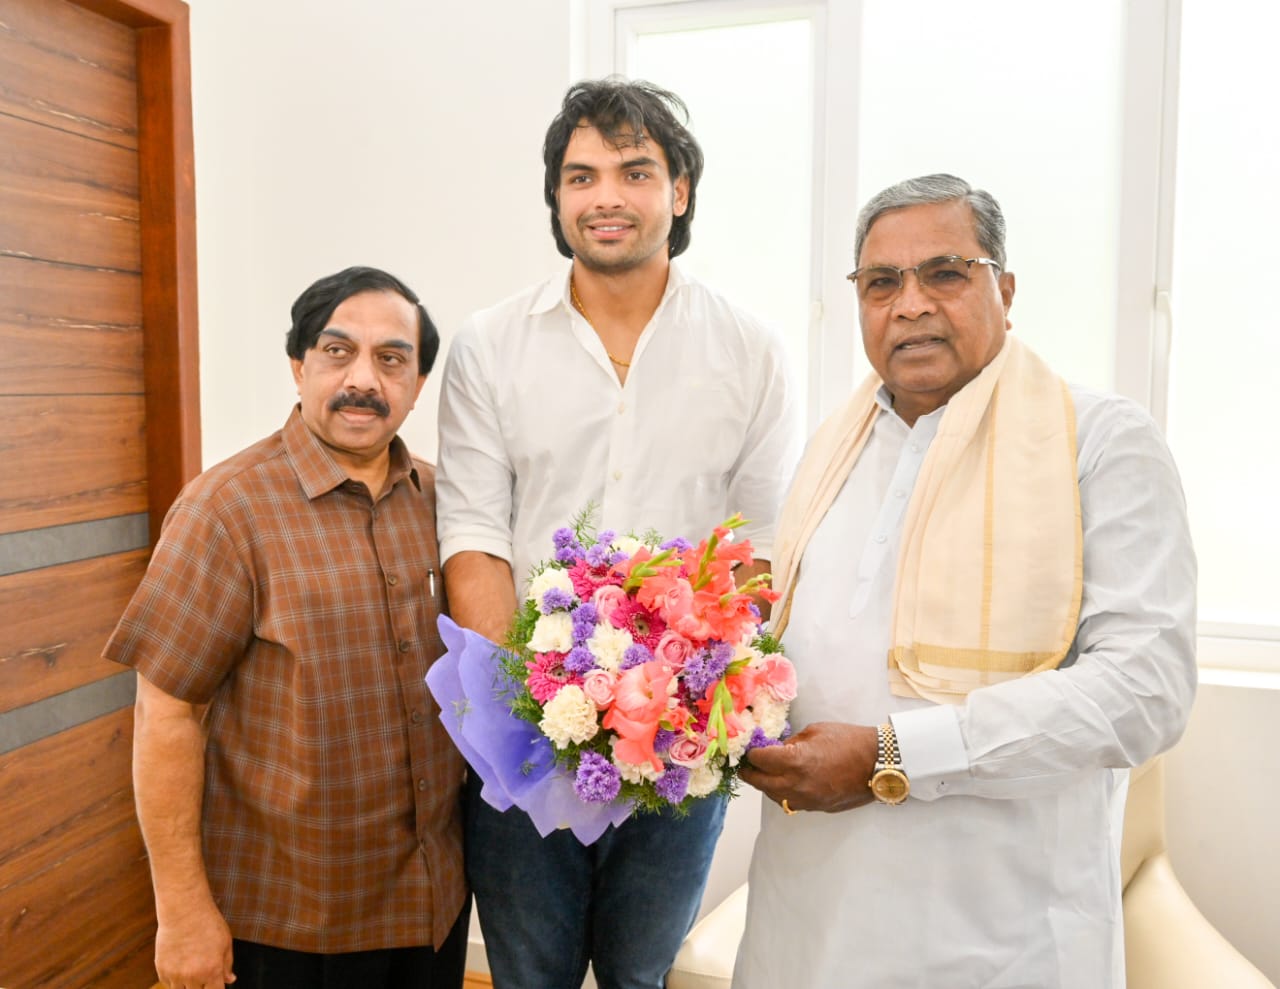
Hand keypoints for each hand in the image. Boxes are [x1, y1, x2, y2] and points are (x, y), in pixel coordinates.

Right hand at [154, 896, 235, 988]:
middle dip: (202, 986)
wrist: (183, 911)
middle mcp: (193, 976)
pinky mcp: (162, 970)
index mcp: (212, 971)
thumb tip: (230, 980)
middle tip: (203, 972)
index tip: (216, 984)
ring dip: (187, 985)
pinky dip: (174, 979)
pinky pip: (168, 983)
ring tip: (191, 967)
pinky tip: (180, 963)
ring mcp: (175, 975)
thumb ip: (227, 965)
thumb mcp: (225, 942)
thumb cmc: (207, 923)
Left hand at [739, 721, 878, 813]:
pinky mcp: (816, 808)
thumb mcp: (815, 731)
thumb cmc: (849, 741)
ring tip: (764, 773)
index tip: (748, 749)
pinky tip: (784, 782)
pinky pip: (790, 803)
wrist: (878, 763)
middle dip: (750, 772)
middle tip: (746, 764)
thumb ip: (792, 743)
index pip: (759, 761)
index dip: (750, 753)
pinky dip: (782, 793)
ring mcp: (806, 800)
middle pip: (759, 783)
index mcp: (795, 761)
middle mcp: (797, 785)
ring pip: (773, 797)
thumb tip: (776, 749)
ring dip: (765, 785)